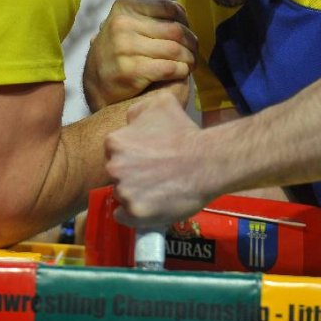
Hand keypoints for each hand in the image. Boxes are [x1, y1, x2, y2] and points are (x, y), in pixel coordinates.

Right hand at [83, 0, 196, 110]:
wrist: (97, 82)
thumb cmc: (115, 48)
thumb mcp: (120, 21)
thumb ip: (134, 3)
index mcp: (124, 8)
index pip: (168, 7)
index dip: (185, 19)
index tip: (188, 30)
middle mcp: (122, 25)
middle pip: (175, 30)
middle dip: (191, 42)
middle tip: (195, 50)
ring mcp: (125, 48)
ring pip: (175, 50)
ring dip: (189, 58)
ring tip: (191, 63)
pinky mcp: (131, 71)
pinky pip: (169, 68)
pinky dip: (181, 71)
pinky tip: (182, 72)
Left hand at [105, 92, 212, 226]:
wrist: (207, 161)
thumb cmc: (185, 131)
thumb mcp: (161, 103)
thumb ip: (138, 110)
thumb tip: (130, 120)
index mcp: (115, 142)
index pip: (114, 152)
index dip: (132, 155)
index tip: (148, 157)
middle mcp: (114, 167)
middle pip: (116, 174)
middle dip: (131, 174)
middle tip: (155, 173)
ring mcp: (124, 192)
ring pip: (121, 195)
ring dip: (134, 193)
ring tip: (158, 190)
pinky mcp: (135, 213)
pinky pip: (123, 216)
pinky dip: (133, 214)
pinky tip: (150, 205)